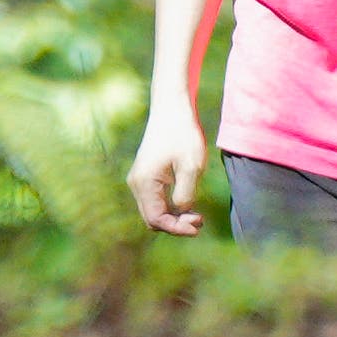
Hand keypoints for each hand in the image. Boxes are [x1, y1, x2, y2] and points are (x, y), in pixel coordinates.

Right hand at [130, 99, 211, 238]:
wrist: (171, 108)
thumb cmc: (183, 134)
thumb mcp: (191, 166)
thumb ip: (186, 194)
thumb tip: (181, 211)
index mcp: (145, 182)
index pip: (157, 219)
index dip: (177, 228)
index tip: (198, 227)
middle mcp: (136, 183)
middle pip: (152, 219)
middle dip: (175, 225)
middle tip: (199, 221)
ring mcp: (139, 179)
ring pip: (153, 211)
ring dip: (173, 217)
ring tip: (197, 215)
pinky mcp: (145, 175)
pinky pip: (155, 201)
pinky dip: (170, 207)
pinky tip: (188, 203)